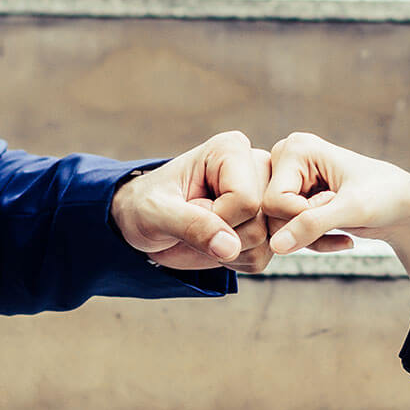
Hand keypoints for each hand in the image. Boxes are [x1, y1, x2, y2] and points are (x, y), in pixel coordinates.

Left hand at [110, 131, 274, 273]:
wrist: (143, 223)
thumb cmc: (145, 207)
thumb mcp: (156, 213)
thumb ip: (191, 225)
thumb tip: (230, 247)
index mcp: (231, 149)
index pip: (245, 200)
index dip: (216, 218)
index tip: (189, 208)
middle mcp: (256, 168)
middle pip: (259, 222)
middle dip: (222, 235)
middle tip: (194, 221)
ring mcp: (265, 197)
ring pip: (264, 243)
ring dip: (226, 250)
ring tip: (202, 231)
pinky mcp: (266, 225)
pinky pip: (261, 257)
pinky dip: (233, 260)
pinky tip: (214, 242)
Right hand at [262, 132, 409, 254]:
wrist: (404, 206)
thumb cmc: (386, 196)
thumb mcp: (352, 209)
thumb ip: (312, 224)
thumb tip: (275, 246)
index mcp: (296, 148)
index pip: (272, 200)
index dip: (302, 215)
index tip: (336, 203)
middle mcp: (286, 160)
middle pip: (270, 215)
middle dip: (306, 227)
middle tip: (340, 213)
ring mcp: (289, 181)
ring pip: (277, 228)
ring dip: (311, 238)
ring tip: (342, 226)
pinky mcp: (295, 200)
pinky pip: (288, 234)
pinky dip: (314, 241)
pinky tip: (341, 236)